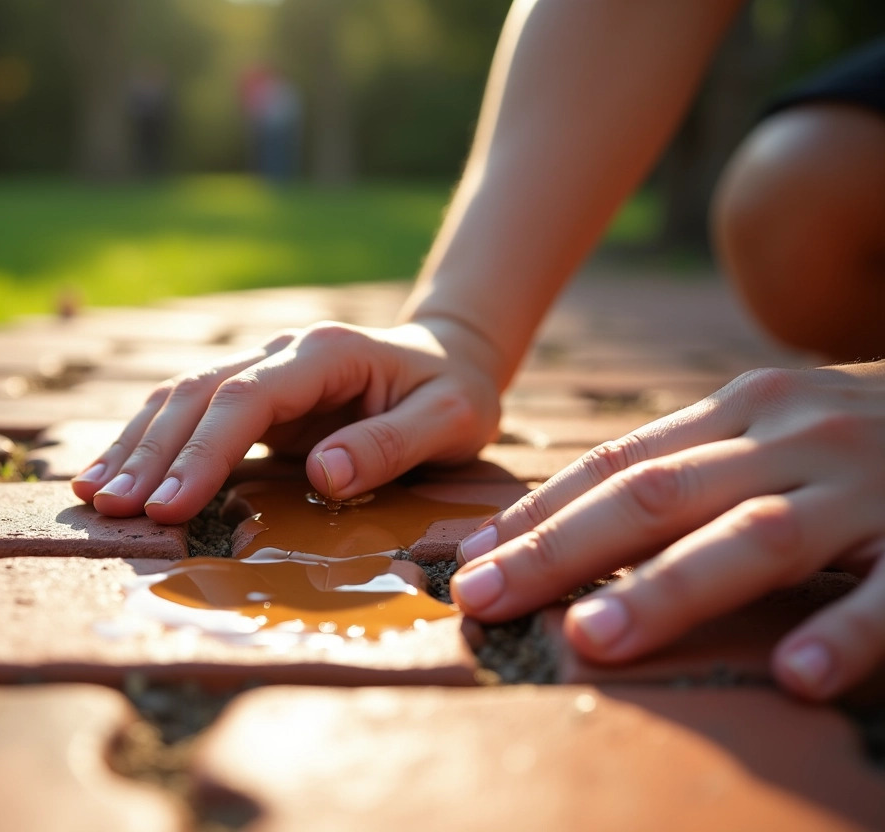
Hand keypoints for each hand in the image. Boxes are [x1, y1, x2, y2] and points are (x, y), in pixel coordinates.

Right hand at [71, 318, 501, 523]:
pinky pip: (189, 415)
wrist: (447, 360)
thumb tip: (324, 475)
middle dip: (152, 452)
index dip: (203, 450)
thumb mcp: (451, 419)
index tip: (170, 504)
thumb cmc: (453, 394)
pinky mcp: (251, 397)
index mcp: (324, 353)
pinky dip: (147, 443)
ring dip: (135, 446)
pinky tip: (113, 473)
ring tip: (94, 496)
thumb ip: (393, 444)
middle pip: (198, 395)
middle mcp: (281, 353)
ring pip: (180, 399)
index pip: (247, 397)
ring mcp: (261, 371)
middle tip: (112, 509)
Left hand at [451, 362, 884, 700]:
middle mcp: (791, 434)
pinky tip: (796, 676)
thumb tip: (574, 522)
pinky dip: (846, 631)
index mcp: (741, 409)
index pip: (615, 464)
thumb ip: (689, 467)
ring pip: (753, 537)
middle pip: (654, 495)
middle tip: (483, 598)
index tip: (466, 561)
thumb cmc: (863, 435)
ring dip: (666, 589)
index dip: (537, 512)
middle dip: (559, 549)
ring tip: (592, 638)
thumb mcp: (772, 428)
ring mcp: (865, 481)